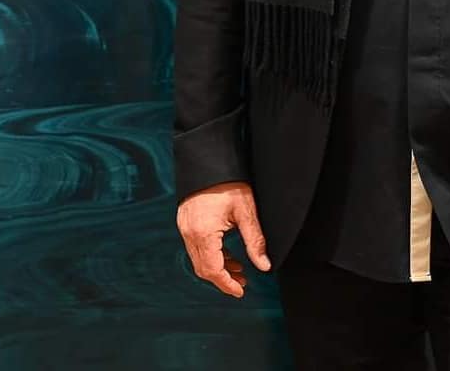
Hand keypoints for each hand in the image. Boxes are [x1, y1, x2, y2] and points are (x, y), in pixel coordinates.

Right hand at [176, 181, 270, 296]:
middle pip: (203, 268)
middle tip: (242, 281)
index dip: (227, 284)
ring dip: (217, 267)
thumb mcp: (246, 212)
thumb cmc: (227, 182)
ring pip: (198, 258)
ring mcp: (184, 226)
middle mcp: (189, 232)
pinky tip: (226, 253)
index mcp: (203, 233)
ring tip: (238, 268)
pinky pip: (195, 246)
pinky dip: (210, 254)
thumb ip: (255, 241)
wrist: (208, 159)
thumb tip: (264, 265)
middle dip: (223, 278)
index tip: (240, 291)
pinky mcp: (184, 220)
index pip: (212, 270)